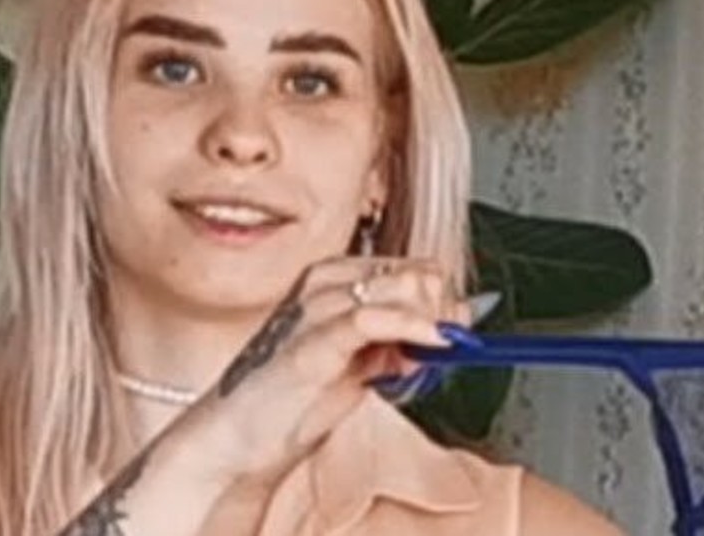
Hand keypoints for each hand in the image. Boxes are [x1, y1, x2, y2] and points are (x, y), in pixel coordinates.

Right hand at [176, 255, 470, 490]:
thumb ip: (394, 344)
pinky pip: (370, 318)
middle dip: (444, 308)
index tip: (462, 329)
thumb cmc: (292, 399)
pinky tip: (433, 342)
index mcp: (334, 279)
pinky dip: (412, 326)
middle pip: (413, 272)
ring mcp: (316, 308)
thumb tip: (447, 330)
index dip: (444, 297)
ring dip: (434, 319)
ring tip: (439, 352)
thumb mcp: (358, 365)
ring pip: (399, 286)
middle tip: (449, 347)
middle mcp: (325, 282)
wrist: (240, 436)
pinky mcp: (310, 342)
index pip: (411, 267)